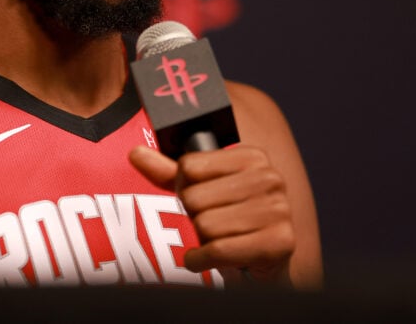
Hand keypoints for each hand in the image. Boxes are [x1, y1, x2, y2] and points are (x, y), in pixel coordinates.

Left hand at [129, 143, 294, 282]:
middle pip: (195, 198)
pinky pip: (218, 250)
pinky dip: (202, 259)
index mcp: (252, 157)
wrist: (261, 261)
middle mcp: (270, 179)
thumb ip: (169, 172)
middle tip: (211, 224)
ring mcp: (278, 210)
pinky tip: (207, 258)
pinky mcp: (279, 242)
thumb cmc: (229, 221)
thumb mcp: (200, 191)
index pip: (189, 167)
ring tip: (219, 239)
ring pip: (205, 225)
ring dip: (202, 240)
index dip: (185, 188)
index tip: (202, 200)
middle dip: (194, 217)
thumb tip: (136, 154)